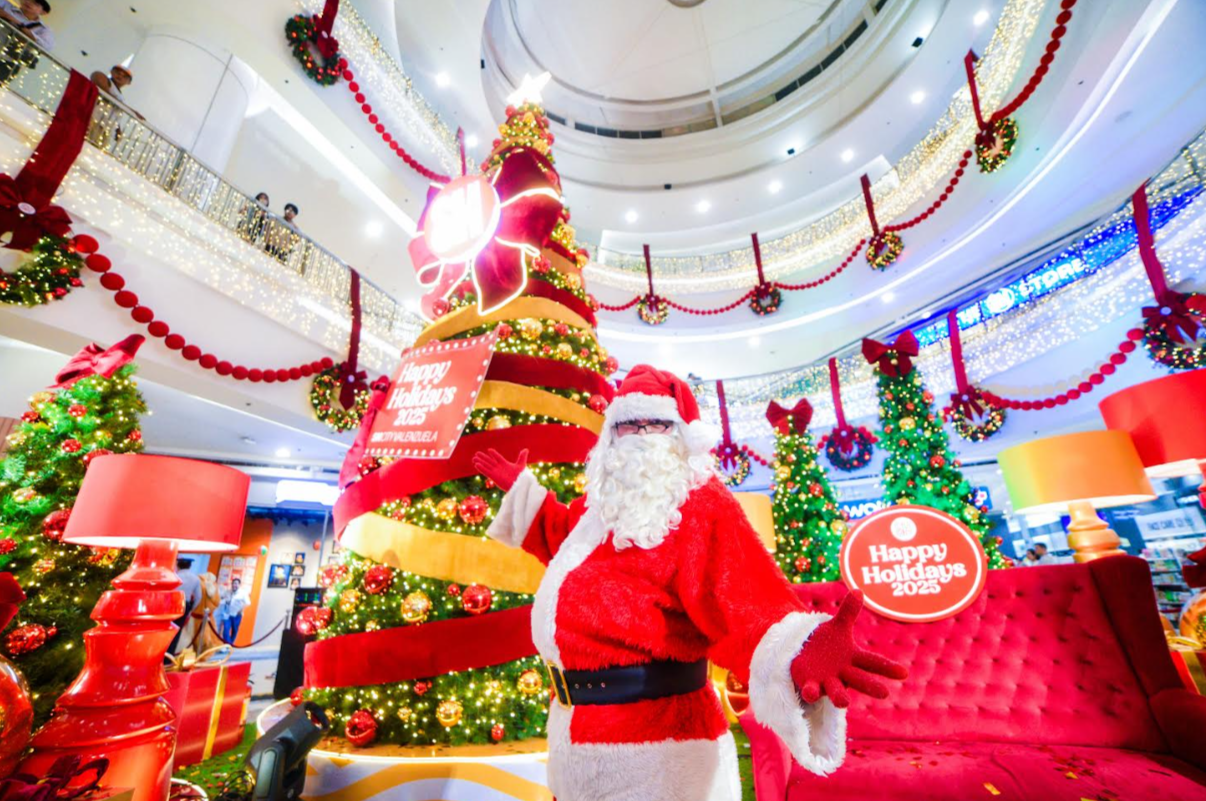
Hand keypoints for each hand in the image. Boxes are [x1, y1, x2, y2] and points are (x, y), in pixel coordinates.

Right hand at [472, 448, 527, 490]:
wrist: (519, 486)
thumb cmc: (521, 477)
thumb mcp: (521, 465)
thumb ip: (522, 457)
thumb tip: (526, 449)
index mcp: (505, 464)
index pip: (498, 457)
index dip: (494, 454)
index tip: (489, 450)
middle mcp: (499, 468)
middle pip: (490, 461)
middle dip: (483, 457)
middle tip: (477, 453)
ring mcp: (496, 472)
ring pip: (486, 466)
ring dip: (480, 462)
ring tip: (474, 458)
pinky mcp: (494, 477)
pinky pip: (486, 472)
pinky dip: (481, 468)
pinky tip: (476, 465)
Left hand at [789, 590, 907, 708]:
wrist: (805, 655)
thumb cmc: (828, 644)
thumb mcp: (838, 626)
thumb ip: (848, 612)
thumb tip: (858, 590)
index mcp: (853, 658)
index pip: (873, 662)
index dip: (888, 668)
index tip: (904, 673)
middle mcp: (844, 673)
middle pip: (859, 680)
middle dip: (871, 687)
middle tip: (884, 693)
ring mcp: (828, 682)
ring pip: (837, 692)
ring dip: (840, 696)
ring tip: (845, 702)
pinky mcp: (812, 686)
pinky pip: (812, 691)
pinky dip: (812, 692)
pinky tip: (812, 692)